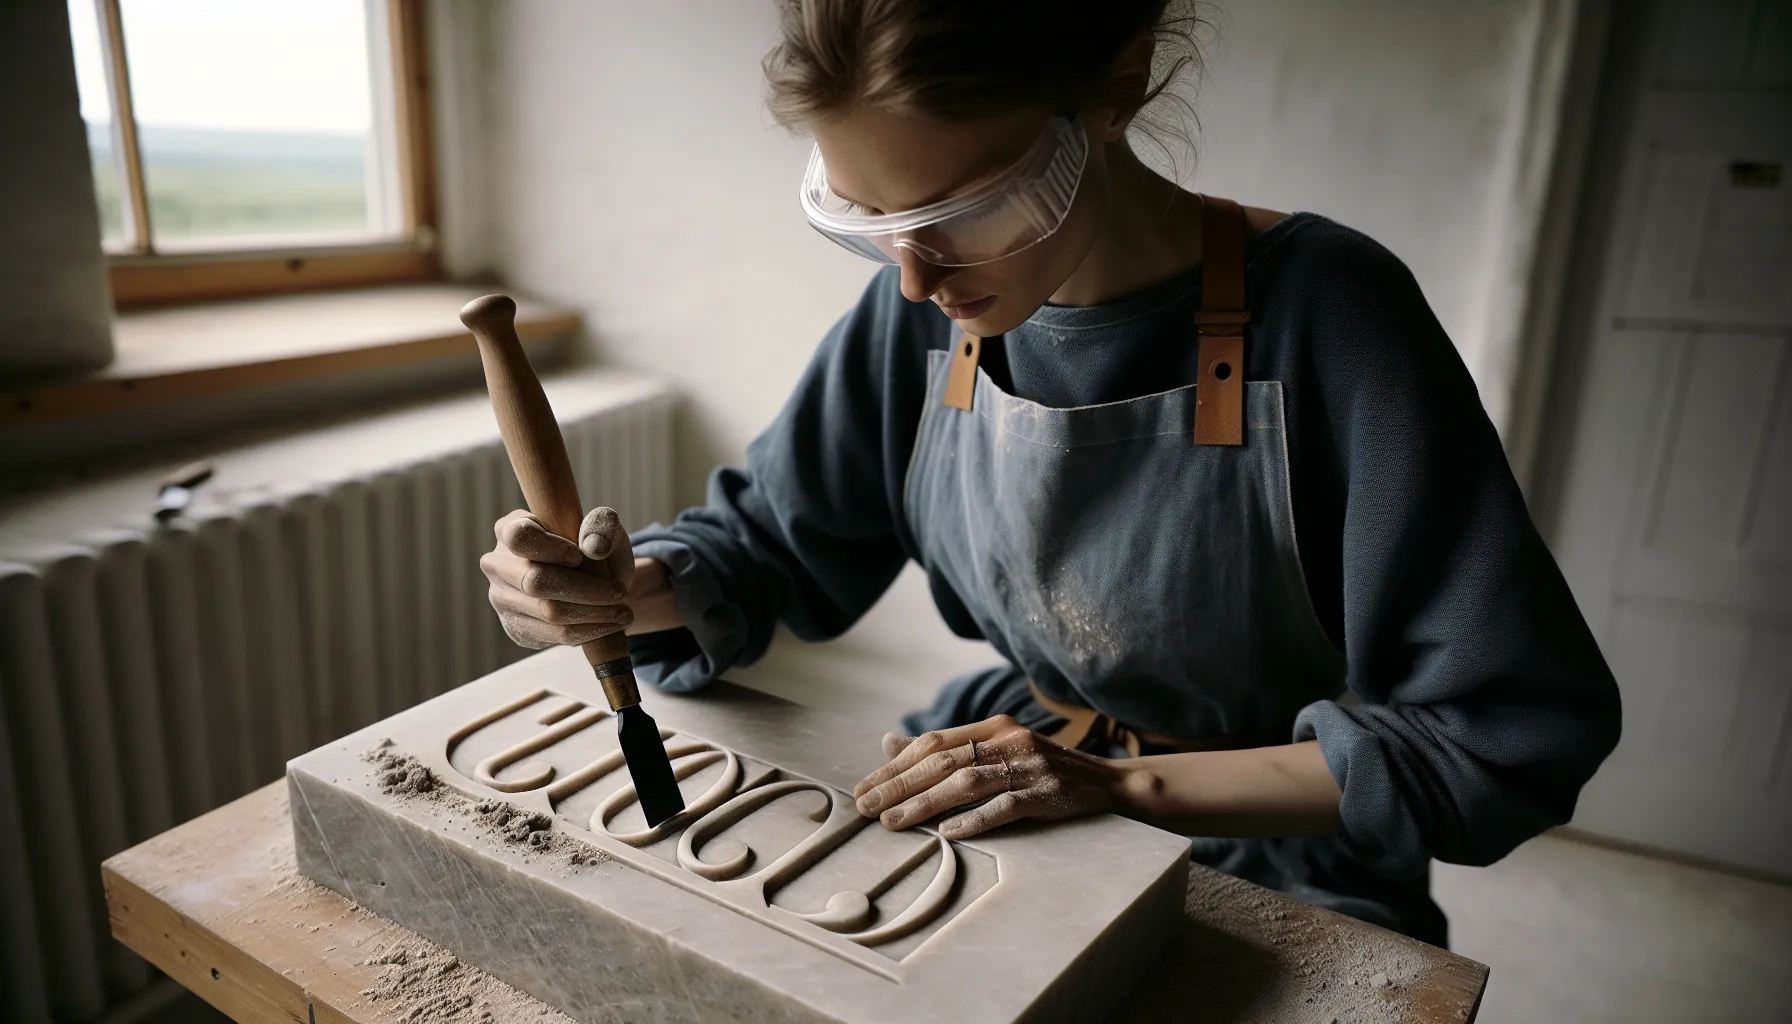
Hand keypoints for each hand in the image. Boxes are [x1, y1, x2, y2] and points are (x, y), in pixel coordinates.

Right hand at [480, 506, 639, 648]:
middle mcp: (498, 565)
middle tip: (620, 592)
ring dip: (592, 615)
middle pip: (535, 582)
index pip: (520, 538)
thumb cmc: (591, 549)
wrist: (590, 583)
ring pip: (547, 612)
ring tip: (623, 613)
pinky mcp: (516, 627)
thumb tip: (594, 547)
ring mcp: (502, 599)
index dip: (550, 548)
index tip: (580, 557)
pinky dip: (586, 631)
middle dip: (585, 589)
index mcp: (509, 529)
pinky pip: (552, 634)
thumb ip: (603, 527)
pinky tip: (608, 625)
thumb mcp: (603, 530)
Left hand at [851, 715, 1124, 839]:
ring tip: (894, 823)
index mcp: (993, 727)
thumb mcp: (996, 748)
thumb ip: (947, 747)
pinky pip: (1005, 806)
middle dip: (899, 784)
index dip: (896, 765)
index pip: (933, 743)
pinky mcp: (1046, 794)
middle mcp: (1008, 740)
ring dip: (925, 804)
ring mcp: (1028, 766)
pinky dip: (974, 819)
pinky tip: (948, 832)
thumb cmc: (1042, 768)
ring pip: (966, 783)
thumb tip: (889, 742)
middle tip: (866, 806)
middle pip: (943, 762)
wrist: (1106, 781)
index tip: (865, 787)